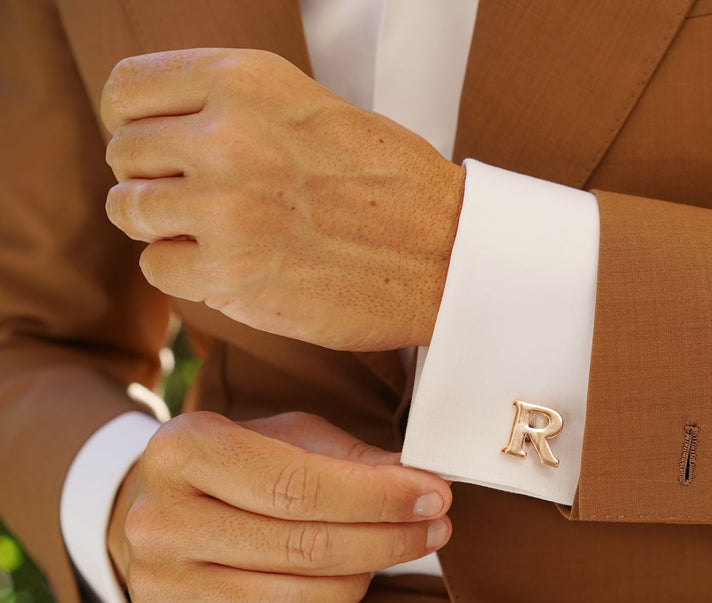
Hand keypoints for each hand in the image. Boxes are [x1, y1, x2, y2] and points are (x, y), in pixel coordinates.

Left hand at [101, 48, 464, 350]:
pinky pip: (157, 267)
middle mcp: (226, 136)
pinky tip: (232, 266)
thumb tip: (163, 130)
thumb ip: (236, 108)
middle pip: (125, 154)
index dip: (133, 121)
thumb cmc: (392, 184)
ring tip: (215, 233)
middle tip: (200, 198)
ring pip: (131, 211)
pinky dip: (186, 271)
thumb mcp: (314, 107)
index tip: (155, 146)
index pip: (127, 89)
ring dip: (163, 226)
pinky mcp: (229, 273)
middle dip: (153, 178)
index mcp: (246, 80)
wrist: (448, 256)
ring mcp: (223, 207)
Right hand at [107, 411, 451, 602]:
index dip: (379, 497)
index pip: (300, 486)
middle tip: (432, 530)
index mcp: (185, 449)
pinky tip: (337, 592)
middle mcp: (159, 518)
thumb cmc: (237, 465)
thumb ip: (352, 457)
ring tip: (384, 558)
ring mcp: (156, 582)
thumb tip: (423, 482)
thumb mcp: (287, 436)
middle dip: (386, 541)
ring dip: (358, 584)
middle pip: (301, 547)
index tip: (434, 497)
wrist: (155, 507)